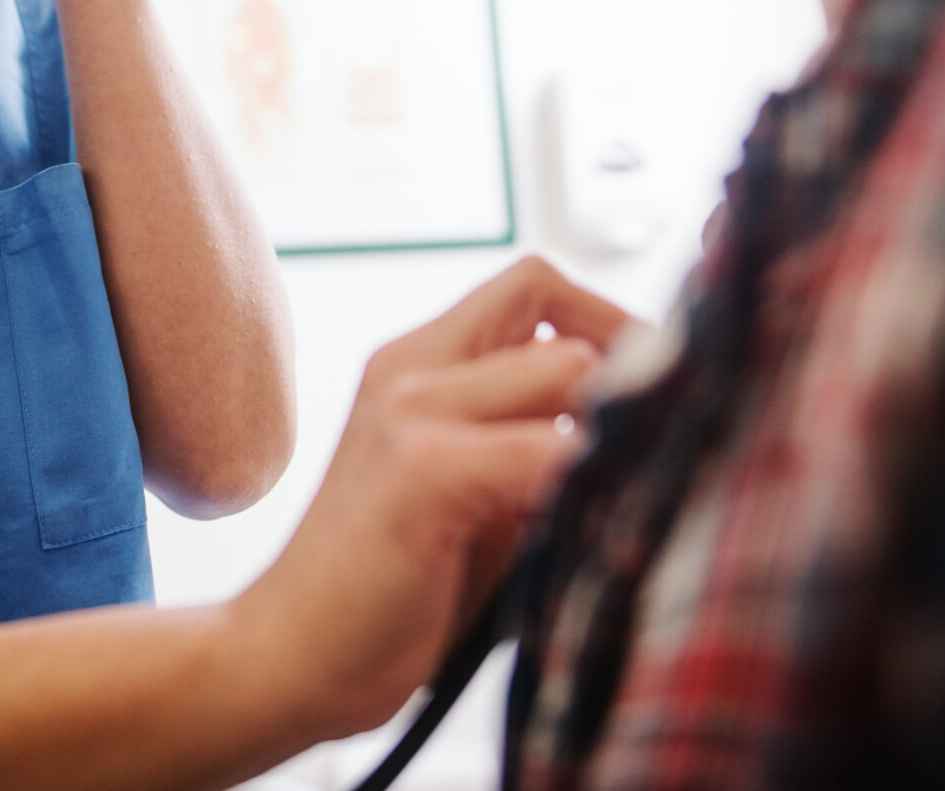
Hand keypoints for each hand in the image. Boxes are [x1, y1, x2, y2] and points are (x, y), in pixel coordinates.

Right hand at [229, 258, 631, 739]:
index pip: (536, 283)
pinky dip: (590, 483)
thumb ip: (534, 442)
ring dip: (610, 432)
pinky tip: (590, 536)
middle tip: (652, 451)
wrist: (291, 660)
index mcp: (420, 363)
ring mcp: (411, 411)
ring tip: (619, 496)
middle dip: (626, 376)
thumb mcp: (476, 496)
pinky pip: (546, 450)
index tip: (646, 396)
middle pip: (557, 310)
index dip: (607, 322)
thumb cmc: (394, 592)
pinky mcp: (422, 470)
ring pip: (566, 368)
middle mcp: (411, 368)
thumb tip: (653, 422)